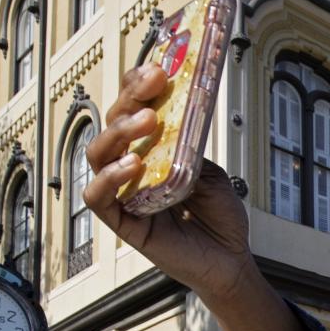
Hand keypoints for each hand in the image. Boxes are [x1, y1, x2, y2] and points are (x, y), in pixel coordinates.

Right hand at [83, 64, 261, 316]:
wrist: (231, 261)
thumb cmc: (220, 218)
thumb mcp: (209, 172)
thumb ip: (188, 148)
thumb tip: (174, 118)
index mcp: (152, 151)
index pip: (131, 111)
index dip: (137, 86)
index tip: (157, 68)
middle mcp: (132, 169)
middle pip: (112, 125)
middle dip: (130, 98)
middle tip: (156, 83)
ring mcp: (124, 195)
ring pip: (97, 154)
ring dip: (118, 131)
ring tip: (148, 120)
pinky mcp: (124, 224)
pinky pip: (98, 198)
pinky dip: (110, 178)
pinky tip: (133, 164)